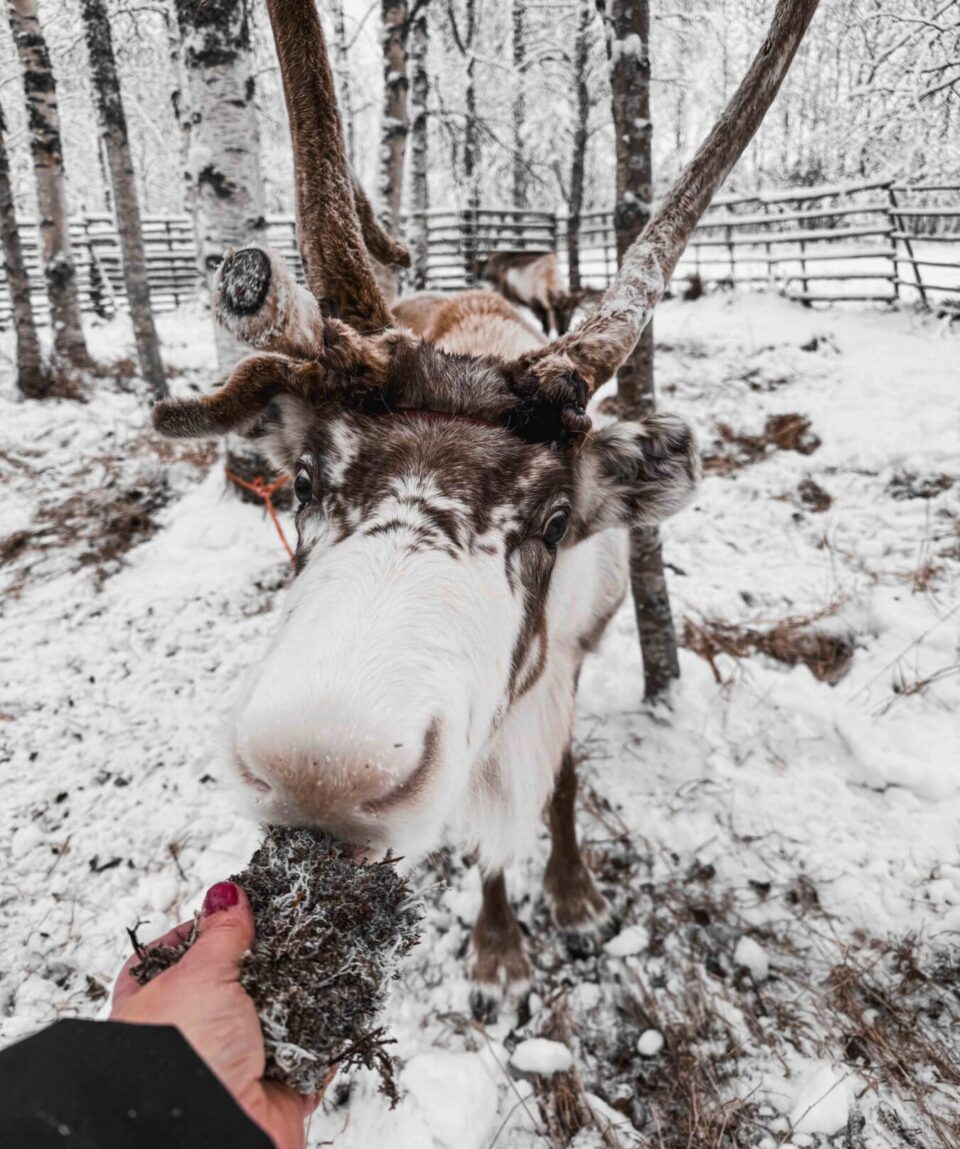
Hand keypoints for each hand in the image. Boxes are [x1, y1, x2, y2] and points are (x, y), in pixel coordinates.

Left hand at [112, 882, 319, 1148]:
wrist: (212, 1136)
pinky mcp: (279, 1090)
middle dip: (266, 959)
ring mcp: (238, 1064)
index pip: (170, 960)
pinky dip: (330, 1032)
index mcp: (154, 1009)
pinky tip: (344, 1000)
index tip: (233, 909)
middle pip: (235, 983)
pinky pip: (313, 1054)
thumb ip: (220, 935)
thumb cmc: (181, 1063)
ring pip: (277, 1015)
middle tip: (292, 926)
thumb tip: (227, 894)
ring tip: (325, 955)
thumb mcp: (197, 978)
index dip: (199, 932)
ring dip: (302, 993)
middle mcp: (196, 1038)